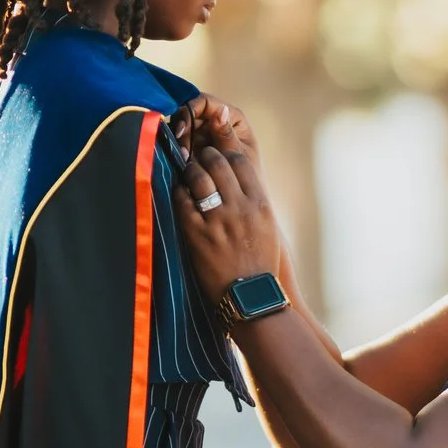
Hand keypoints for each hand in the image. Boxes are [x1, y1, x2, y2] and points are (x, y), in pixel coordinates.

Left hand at [173, 142, 282, 297]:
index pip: (239, 160)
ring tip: (188, 172)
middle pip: (217, 163)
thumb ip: (254, 200)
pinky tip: (180, 194)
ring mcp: (217, 220)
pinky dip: (179, 193)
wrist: (250, 296)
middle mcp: (239, 207)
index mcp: (260, 203)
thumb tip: (237, 179)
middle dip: (205, 155)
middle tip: (199, 158)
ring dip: (190, 170)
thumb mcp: (267, 226)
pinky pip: (183, 202)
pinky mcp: (197, 234)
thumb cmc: (261, 262)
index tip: (218, 154)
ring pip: (198, 177)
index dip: (225, 152)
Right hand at [176, 94, 259, 168]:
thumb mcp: (238, 155)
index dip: (190, 110)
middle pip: (189, 112)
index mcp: (230, 117)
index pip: (205, 102)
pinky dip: (178, 149)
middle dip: (182, 128)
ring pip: (181, 127)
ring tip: (185, 157)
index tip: (182, 129)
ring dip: (179, 140)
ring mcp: (203, 134)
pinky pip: (180, 142)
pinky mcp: (193, 147)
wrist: (245, 199)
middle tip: (182, 148)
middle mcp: (214, 121)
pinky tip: (183, 161)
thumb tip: (220, 111)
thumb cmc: (249, 174)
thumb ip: (226, 135)